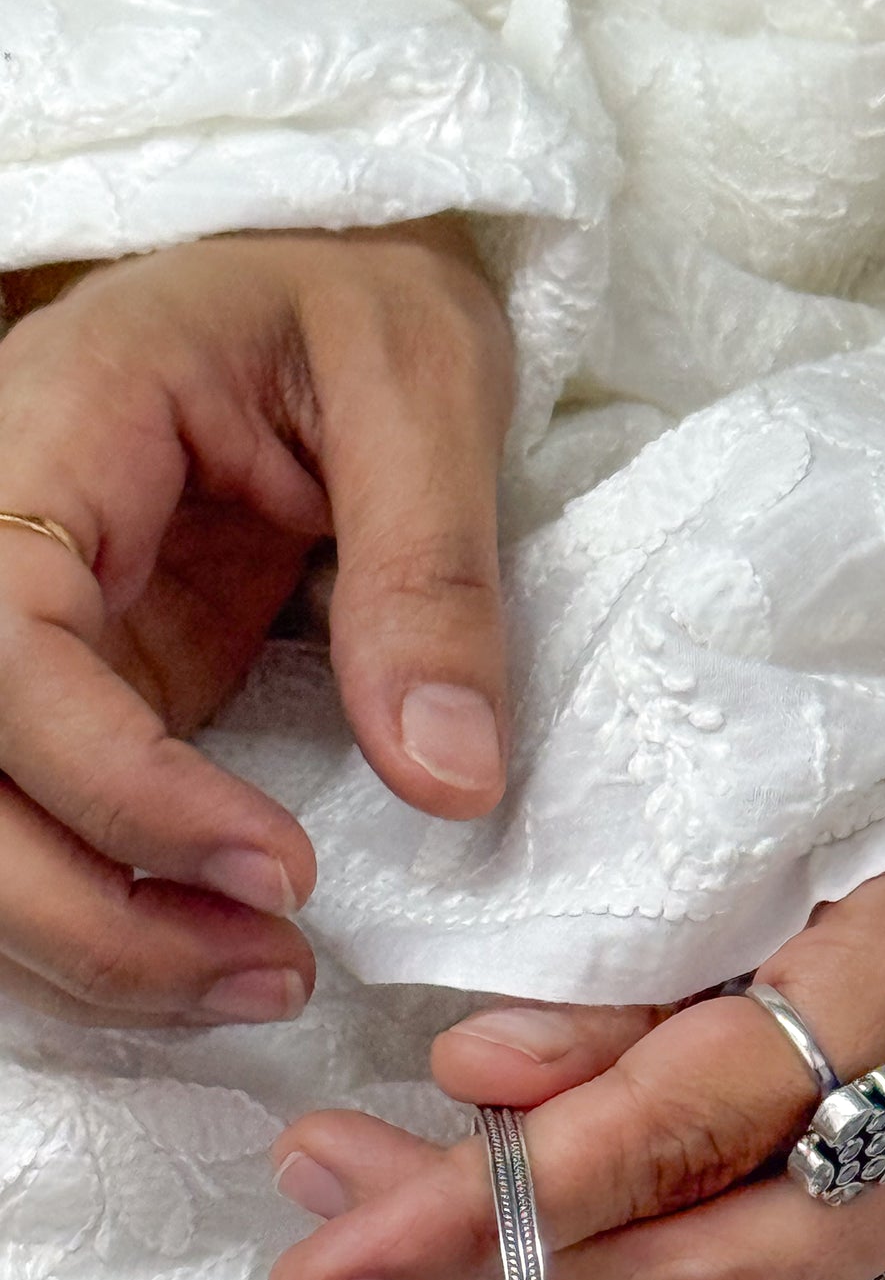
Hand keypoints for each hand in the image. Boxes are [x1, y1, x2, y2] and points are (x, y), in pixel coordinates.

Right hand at [0, 218, 510, 1025]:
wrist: (319, 293)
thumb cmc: (356, 302)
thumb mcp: (418, 384)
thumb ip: (428, 575)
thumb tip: (448, 780)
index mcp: (48, 440)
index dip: (118, 786)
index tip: (283, 869)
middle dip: (87, 911)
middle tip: (271, 973)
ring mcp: (22, 642)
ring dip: (90, 948)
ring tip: (262, 986)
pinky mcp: (68, 703)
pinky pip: (35, 837)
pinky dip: (104, 924)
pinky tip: (210, 965)